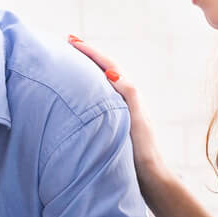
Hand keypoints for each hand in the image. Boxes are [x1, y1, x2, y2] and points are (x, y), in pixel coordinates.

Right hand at [68, 36, 165, 183]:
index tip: (72, 40)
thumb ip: (128, 94)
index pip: (108, 65)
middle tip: (68, 43)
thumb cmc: (143, 150)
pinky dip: (86, 89)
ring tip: (69, 62)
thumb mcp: (137, 120)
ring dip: (87, 70)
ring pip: (99, 83)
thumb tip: (111, 72)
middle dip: (87, 55)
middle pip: (104, 69)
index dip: (91, 52)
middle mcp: (124, 98)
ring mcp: (119, 110)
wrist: (149, 176)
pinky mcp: (113, 123)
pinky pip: (96, 98)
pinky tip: (76, 94)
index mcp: (129, 94)